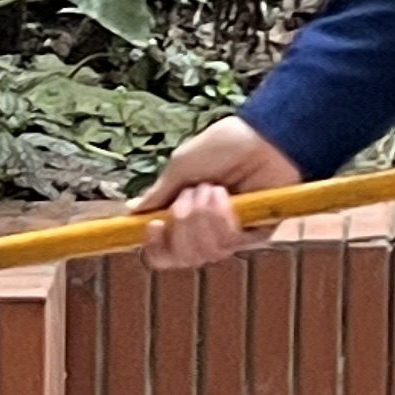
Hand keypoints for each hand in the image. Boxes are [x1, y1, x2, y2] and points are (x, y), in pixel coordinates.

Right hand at [135, 113, 296, 268]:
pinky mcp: (254, 234)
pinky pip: (228, 244)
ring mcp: (231, 233)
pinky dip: (221, 218)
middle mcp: (206, 229)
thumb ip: (158, 193)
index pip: (164, 252)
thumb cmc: (224, 145)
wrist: (262, 138)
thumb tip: (133, 211)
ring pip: (204, 252)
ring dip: (203, 218)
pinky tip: (226, 196)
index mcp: (185, 215)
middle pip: (182, 257)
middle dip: (182, 225)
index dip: (155, 246)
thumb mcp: (181, 166)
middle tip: (190, 195)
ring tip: (213, 190)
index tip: (154, 224)